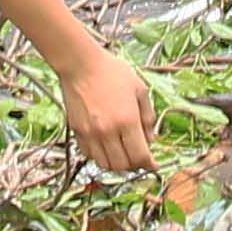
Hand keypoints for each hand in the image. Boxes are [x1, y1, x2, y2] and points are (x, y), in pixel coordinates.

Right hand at [54, 44, 156, 171]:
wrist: (81, 64)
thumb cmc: (112, 72)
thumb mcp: (140, 89)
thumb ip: (148, 117)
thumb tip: (152, 139)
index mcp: (127, 121)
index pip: (140, 156)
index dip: (149, 164)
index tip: (153, 165)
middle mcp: (108, 131)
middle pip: (123, 165)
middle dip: (134, 166)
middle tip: (139, 158)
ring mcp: (91, 133)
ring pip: (105, 164)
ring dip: (117, 164)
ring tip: (123, 155)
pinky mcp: (77, 131)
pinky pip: (90, 154)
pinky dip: (100, 156)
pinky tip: (107, 147)